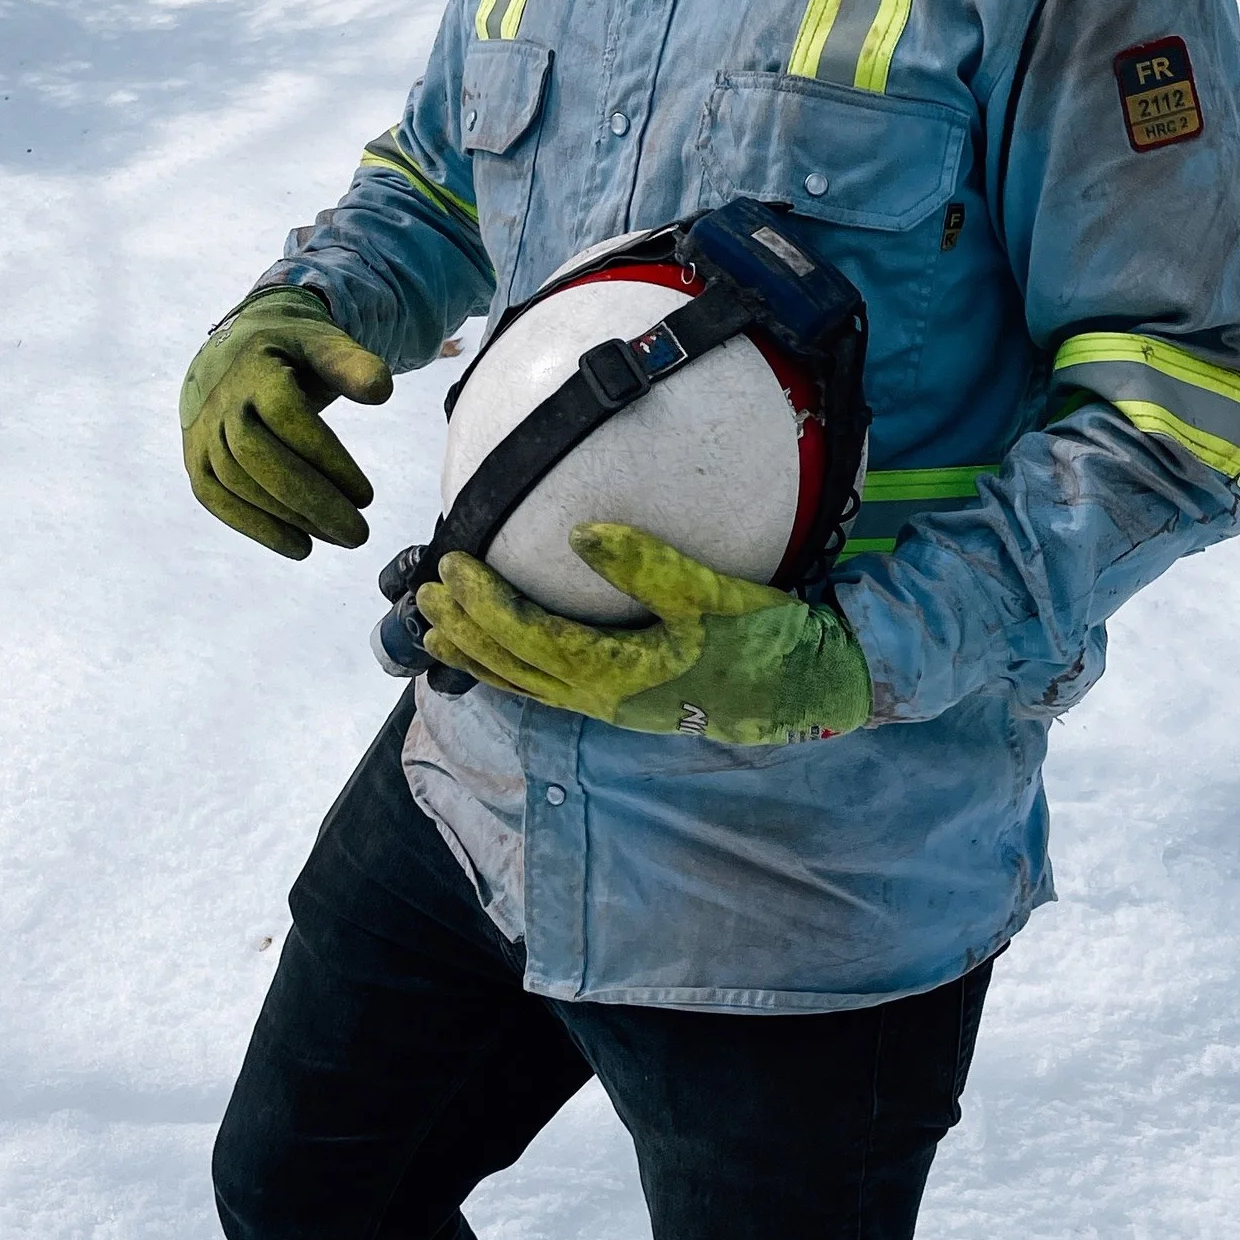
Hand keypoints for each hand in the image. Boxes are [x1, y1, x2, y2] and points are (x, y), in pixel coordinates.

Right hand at [179, 290, 393, 557]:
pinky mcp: (196, 459)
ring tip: (338, 537)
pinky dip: (256, 527)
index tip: (366, 496)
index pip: (288, 417)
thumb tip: (381, 390)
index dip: (327, 459)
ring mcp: (203, 433)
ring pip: (238, 483)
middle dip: (310, 500)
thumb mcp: (322, 344)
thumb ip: (350, 364)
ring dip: (289, 519)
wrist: (233, 352)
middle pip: (258, 457)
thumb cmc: (291, 353)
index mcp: (256, 369)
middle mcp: (222, 402)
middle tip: (358, 532)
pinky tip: (299, 546)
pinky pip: (217, 498)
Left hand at [415, 523, 873, 743]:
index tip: (452, 565)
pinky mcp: (626, 703)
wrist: (814, 688)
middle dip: (465, 630)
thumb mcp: (716, 596)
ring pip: (526, 685)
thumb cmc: (770, 641)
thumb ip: (648, 566)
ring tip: (436, 626)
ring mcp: (613, 707)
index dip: (485, 603)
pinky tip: (499, 653)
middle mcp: (605, 700)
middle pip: (514, 666)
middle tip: (425, 590)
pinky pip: (551, 689)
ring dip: (478, 655)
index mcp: (620, 676)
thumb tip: (581, 532)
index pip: (531, 638)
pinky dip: (513, 670)